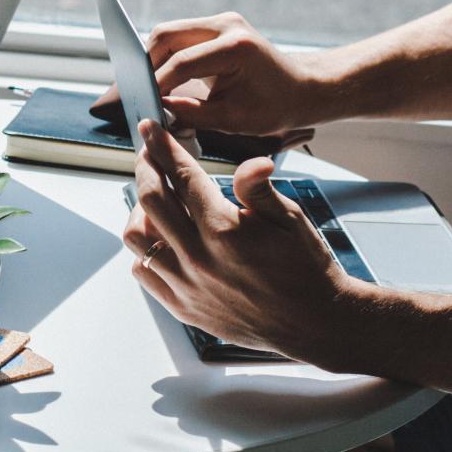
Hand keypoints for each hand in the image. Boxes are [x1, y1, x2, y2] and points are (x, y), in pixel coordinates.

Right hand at [93, 12, 328, 135]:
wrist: (303, 89)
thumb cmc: (276, 107)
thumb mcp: (233, 121)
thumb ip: (191, 114)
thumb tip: (157, 110)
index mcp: (234, 47)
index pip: (180, 63)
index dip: (156, 85)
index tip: (141, 104)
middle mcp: (226, 25)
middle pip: (166, 35)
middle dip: (147, 64)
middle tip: (139, 92)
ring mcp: (222, 21)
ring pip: (169, 33)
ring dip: (155, 58)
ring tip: (150, 87)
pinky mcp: (217, 26)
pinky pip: (180, 36)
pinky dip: (168, 56)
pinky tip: (164, 78)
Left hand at [123, 119, 360, 359]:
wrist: (313, 323)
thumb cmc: (305, 268)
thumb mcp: (290, 219)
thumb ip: (259, 189)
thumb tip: (252, 161)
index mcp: (224, 231)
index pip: (181, 176)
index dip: (163, 147)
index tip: (151, 129)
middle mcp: (198, 258)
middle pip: (150, 200)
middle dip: (145, 168)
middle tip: (149, 155)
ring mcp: (187, 285)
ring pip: (137, 237)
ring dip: (140, 210)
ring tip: (155, 199)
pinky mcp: (182, 307)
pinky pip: (143, 272)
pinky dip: (145, 250)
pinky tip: (161, 238)